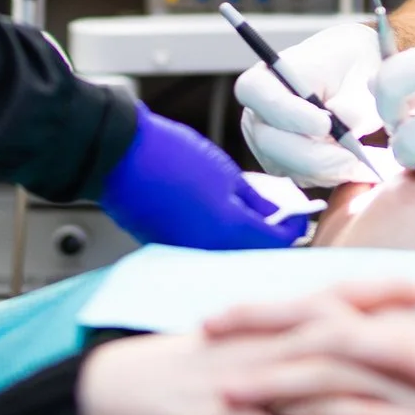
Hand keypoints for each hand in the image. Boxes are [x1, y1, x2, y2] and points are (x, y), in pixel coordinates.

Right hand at [81, 284, 414, 414]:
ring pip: (314, 393)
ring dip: (366, 414)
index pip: (335, 295)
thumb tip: (336, 335)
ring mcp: (242, 381)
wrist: (118, 387)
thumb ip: (288, 338)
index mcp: (268, 323)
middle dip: (394, 355)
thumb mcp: (242, 344)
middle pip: (338, 342)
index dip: (383, 291)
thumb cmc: (184, 368)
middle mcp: (262, 344)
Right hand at [101, 102, 311, 250]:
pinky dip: (219, 243)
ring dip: (243, 244)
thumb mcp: (224, 171)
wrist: (119, 156)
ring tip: (249, 217)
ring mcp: (187, 256)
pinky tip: (221, 222)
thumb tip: (274, 213)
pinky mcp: (170, 252)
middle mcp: (209, 253)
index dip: (291, 228)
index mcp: (229, 231)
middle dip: (268, 240)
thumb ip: (254, 199)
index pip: (277, 243)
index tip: (296, 215)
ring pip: (229, 259)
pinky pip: (205, 255)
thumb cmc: (168, 156)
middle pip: (254, 258)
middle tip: (277, 219)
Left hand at [208, 295, 414, 414]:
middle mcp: (388, 343)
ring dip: (273, 387)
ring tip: (226, 394)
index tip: (218, 311)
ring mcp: (401, 383)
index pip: (313, 305)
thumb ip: (377, 336)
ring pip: (326, 380)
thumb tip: (336, 331)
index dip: (264, 307)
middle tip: (202, 335)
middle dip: (253, 333)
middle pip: (308, 331)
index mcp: (386, 321)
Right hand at [236, 19, 382, 185]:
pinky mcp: (283, 167)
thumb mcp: (354, 77)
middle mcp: (256, 115)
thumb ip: (349, 102)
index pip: (257, 94)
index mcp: (263, 79)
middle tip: (353, 156)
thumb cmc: (351, 71)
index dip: (288, 113)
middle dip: (315, 154)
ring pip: (290, 167)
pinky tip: (354, 164)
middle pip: (270, 142)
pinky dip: (331, 175)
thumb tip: (341, 121)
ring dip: (329, 169)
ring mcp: (266, 145)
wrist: (353, 80)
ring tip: (363, 161)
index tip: (326, 124)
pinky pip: (304, 179)